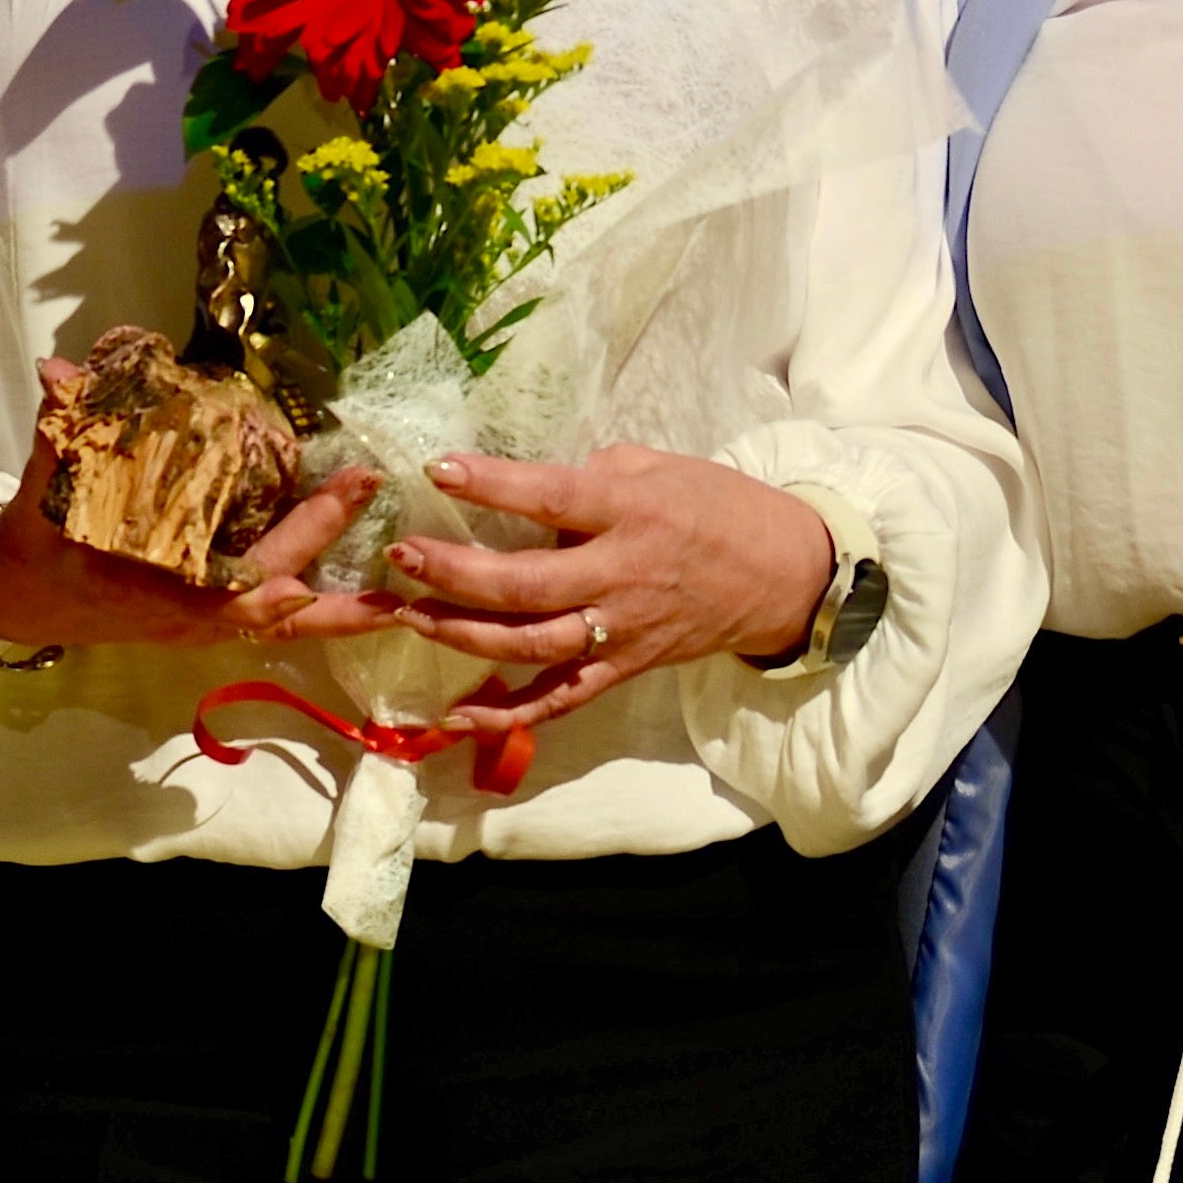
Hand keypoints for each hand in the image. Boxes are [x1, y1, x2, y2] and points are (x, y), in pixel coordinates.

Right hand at [0, 359, 398, 654]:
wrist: (15, 600)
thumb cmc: (34, 546)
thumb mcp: (39, 493)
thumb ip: (58, 433)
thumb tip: (60, 374)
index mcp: (150, 590)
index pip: (223, 584)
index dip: (273, 561)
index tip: (308, 549)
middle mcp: (188, 617)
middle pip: (273, 603)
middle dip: (323, 548)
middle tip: (367, 488)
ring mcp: (203, 624)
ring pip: (285, 625)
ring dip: (345, 608)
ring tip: (410, 587)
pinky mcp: (211, 620)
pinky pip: (277, 620)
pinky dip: (322, 609)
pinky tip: (373, 592)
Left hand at [384, 444, 837, 738]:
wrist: (781, 575)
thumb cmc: (714, 507)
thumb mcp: (656, 466)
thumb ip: (589, 474)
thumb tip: (524, 485)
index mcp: (629, 512)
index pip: (550, 498)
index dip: (492, 485)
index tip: (438, 471)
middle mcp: (620, 575)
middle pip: (525, 584)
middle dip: (455, 573)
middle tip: (401, 556)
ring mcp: (619, 631)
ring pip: (530, 644)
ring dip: (461, 635)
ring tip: (408, 614)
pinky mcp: (622, 669)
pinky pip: (558, 699)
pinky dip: (506, 715)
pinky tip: (455, 716)